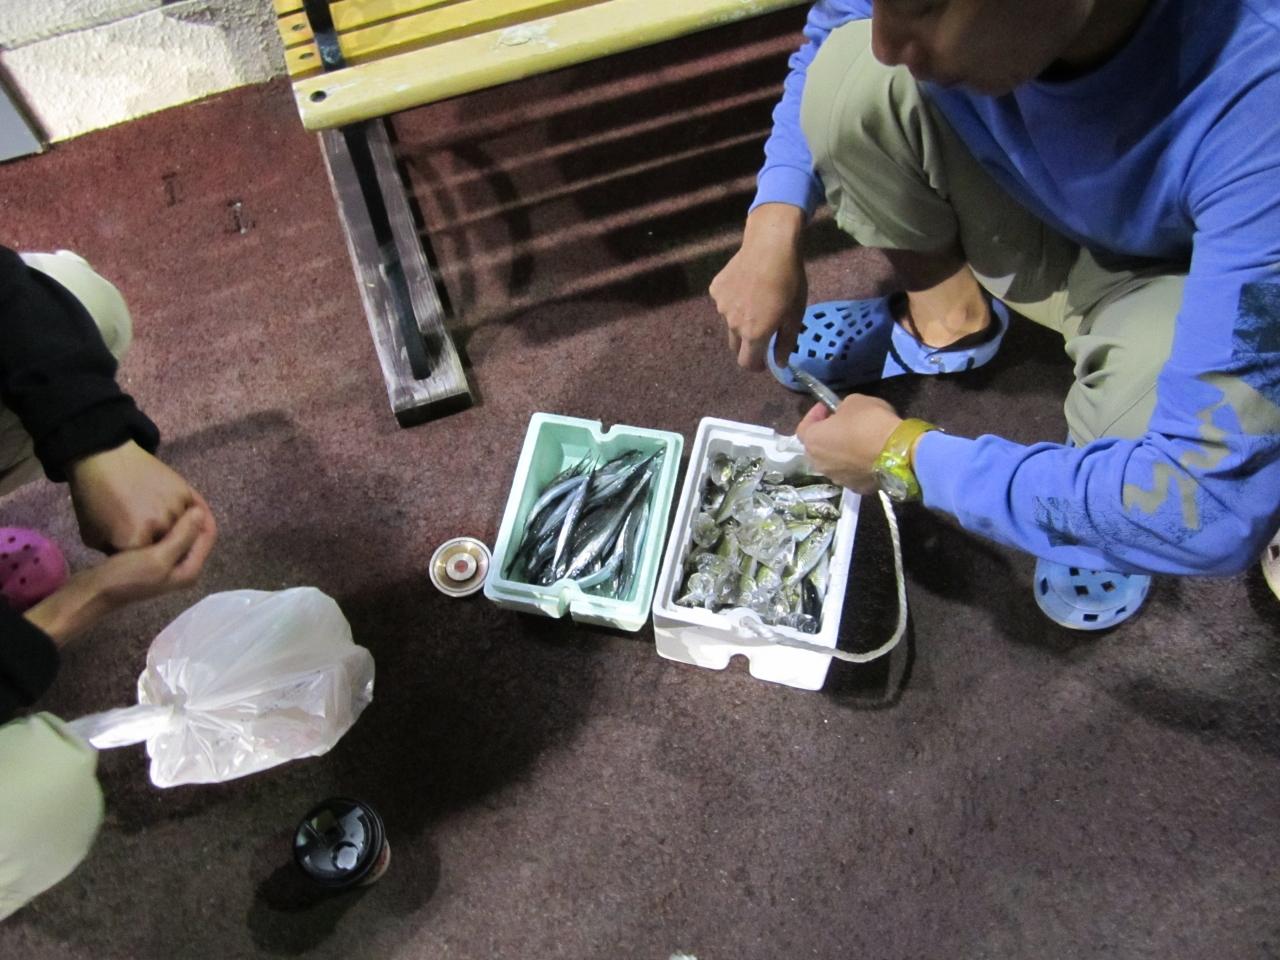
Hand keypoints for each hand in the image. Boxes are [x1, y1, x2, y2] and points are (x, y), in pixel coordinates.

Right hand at [23, 506, 213, 645]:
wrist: (93, 591)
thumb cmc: (126, 575)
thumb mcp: (157, 557)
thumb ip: (182, 536)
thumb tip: (201, 512)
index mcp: (190, 570)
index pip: (207, 535)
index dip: (202, 514)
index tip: (192, 493)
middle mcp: (183, 568)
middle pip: (195, 535)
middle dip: (191, 515)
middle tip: (181, 491)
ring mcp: (168, 564)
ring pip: (180, 534)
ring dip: (178, 518)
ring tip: (171, 497)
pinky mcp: (153, 560)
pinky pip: (166, 536)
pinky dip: (165, 524)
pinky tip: (156, 511)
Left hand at [68, 441, 216, 556]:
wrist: (105, 458)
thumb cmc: (93, 498)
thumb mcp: (95, 536)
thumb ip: (120, 554)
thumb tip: (139, 561)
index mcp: (134, 543)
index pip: (149, 566)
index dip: (144, 563)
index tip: (136, 558)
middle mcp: (162, 529)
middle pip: (172, 551)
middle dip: (163, 548)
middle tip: (151, 540)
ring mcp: (177, 510)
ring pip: (186, 533)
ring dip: (179, 533)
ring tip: (162, 523)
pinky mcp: (186, 493)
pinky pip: (195, 514)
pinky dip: (188, 516)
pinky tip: (178, 513)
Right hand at [709, 203, 807, 370]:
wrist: (770, 245)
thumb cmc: (789, 281)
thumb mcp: (795, 315)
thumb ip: (786, 343)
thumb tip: (779, 363)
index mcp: (754, 334)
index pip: (747, 363)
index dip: (756, 365)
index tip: (763, 361)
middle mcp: (733, 324)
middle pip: (736, 346)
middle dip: (748, 345)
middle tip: (762, 330)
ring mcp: (721, 306)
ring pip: (730, 323)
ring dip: (741, 320)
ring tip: (756, 299)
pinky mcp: (716, 289)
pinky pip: (724, 303)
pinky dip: (734, 301)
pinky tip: (746, 285)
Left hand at [795, 395, 902, 493]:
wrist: (897, 452)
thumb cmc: (869, 422)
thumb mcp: (854, 401)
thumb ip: (841, 408)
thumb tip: (842, 415)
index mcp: (813, 441)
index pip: (804, 427)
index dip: (814, 415)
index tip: (826, 407)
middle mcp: (819, 464)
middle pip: (817, 448)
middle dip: (825, 436)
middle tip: (840, 424)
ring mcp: (837, 479)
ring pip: (833, 463)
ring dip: (840, 452)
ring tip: (856, 442)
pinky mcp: (856, 488)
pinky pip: (851, 473)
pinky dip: (855, 465)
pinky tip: (868, 457)